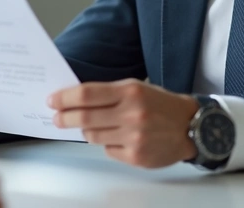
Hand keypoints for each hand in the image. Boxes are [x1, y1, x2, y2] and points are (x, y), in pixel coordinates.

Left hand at [48, 79, 199, 168]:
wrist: (191, 126)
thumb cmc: (159, 104)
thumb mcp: (135, 88)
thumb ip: (107, 93)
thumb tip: (74, 100)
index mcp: (129, 92)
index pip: (86, 94)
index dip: (64, 98)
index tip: (52, 101)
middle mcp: (131, 114)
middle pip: (84, 117)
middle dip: (65, 118)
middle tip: (57, 118)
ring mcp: (134, 137)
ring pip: (93, 135)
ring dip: (87, 130)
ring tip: (93, 125)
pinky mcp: (136, 156)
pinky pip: (108, 150)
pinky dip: (107, 144)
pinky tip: (119, 137)